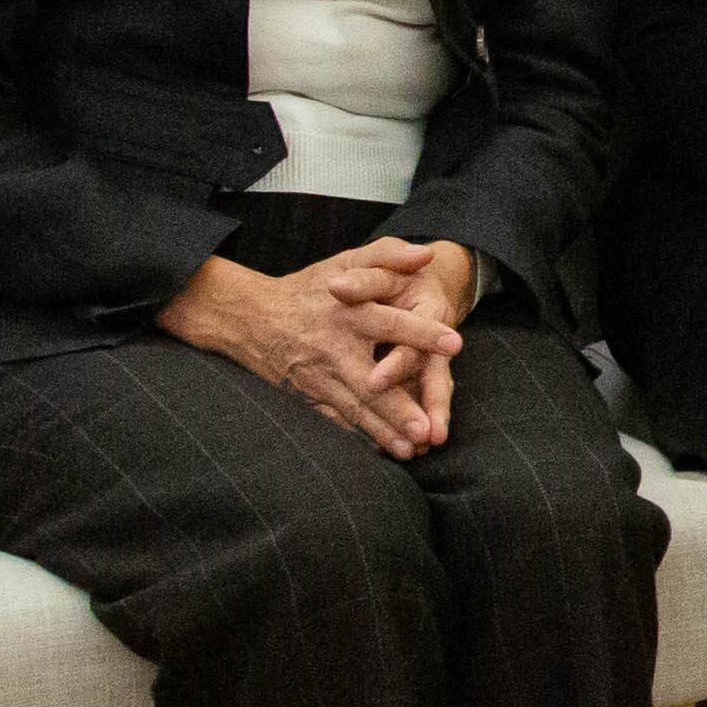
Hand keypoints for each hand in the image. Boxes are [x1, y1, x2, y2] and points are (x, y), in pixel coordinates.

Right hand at [165, 236, 465, 456]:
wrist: (250, 316)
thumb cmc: (308, 288)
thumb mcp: (346, 261)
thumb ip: (387, 254)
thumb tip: (424, 254)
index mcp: (348, 313)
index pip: (391, 322)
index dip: (422, 332)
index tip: (455, 342)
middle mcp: (334, 348)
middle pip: (370, 382)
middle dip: (397, 407)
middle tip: (425, 427)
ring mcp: (319, 378)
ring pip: (354, 409)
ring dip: (382, 431)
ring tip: (411, 450)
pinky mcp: (308, 397)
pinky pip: (336, 421)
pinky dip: (358, 438)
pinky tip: (381, 452)